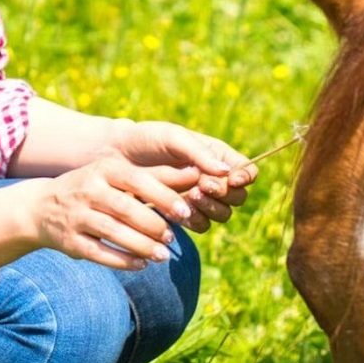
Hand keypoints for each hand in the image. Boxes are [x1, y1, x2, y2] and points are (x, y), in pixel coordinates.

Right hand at [27, 154, 200, 270]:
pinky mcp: (69, 241)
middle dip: (153, 225)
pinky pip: (99, 253)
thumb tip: (198, 174)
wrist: (42, 207)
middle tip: (173, 237)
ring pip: (113, 233)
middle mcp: (89, 190)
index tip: (186, 212)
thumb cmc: (94, 188)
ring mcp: (77, 216)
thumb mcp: (118, 176)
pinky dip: (122, 261)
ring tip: (162, 255)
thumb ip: (156, 176)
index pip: (138, 180)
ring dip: (142, 246)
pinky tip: (141, 265)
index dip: (164, 197)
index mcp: (105, 170)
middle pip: (126, 209)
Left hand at [109, 120, 256, 230]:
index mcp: (217, 155)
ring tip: (191, 196)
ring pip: (223, 214)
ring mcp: (199, 198)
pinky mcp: (183, 214)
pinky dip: (195, 220)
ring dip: (211, 208)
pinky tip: (180, 211)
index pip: (247, 171)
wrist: (116, 158)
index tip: (232, 178)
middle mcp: (213, 178)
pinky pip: (201, 225)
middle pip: (238, 197)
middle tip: (202, 186)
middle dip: (224, 194)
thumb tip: (226, 170)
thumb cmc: (146, 139)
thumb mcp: (173, 138)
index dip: (245, 177)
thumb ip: (199, 153)